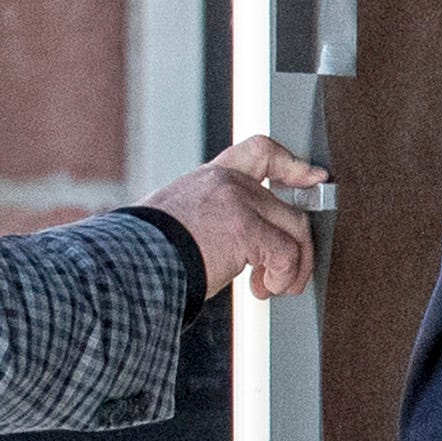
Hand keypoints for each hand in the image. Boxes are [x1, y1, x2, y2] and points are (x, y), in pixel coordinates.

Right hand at [140, 135, 330, 299]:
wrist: (126, 264)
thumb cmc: (144, 254)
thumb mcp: (179, 220)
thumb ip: (212, 218)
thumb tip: (240, 249)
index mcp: (211, 178)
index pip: (260, 150)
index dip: (293, 164)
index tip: (315, 178)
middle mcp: (228, 183)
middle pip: (289, 207)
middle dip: (296, 247)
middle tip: (283, 277)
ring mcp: (239, 202)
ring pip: (295, 231)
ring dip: (292, 267)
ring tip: (273, 288)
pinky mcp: (245, 229)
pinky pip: (285, 254)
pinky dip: (282, 277)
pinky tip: (263, 289)